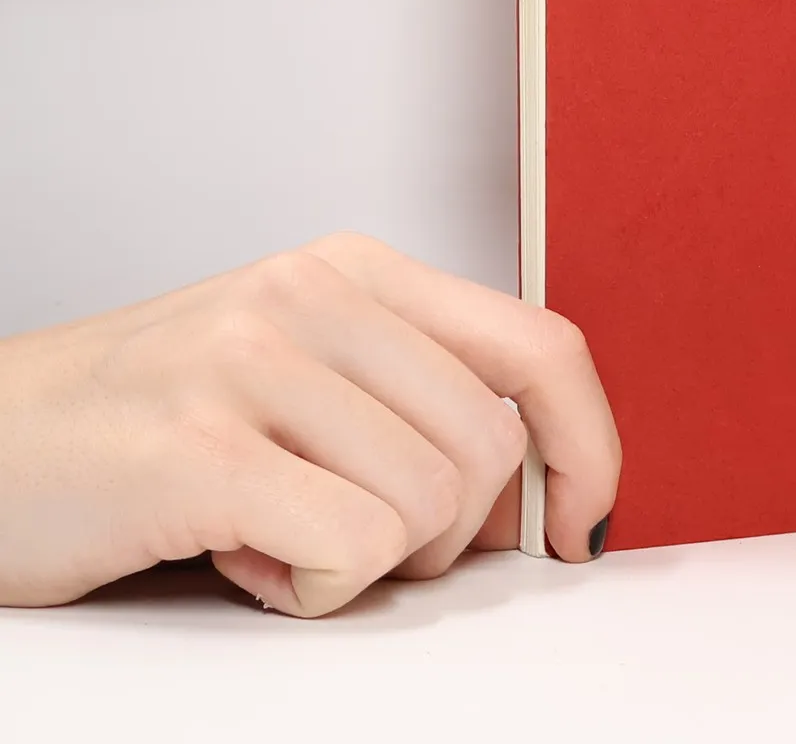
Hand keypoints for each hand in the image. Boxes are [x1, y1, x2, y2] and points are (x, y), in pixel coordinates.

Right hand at [0, 233, 619, 616]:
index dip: (587, 443)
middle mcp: (313, 294)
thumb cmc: (143, 429)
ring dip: (361, 565)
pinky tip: (242, 561)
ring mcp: (253, 362)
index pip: (539, 344)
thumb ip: (410, 402)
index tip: (578, 523)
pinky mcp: (199, 447)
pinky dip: (312, 589)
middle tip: (346, 540)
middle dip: (439, 537)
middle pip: (489, 449)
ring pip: (427, 505)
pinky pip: (350, 545)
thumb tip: (528, 496)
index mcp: (355, 271)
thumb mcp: (297, 379)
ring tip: (272, 538)